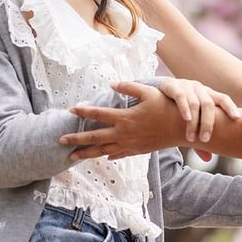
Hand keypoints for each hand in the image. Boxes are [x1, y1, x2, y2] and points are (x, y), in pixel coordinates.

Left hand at [62, 82, 231, 160]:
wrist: (182, 129)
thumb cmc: (166, 107)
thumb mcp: (149, 92)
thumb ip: (129, 87)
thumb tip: (112, 85)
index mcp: (124, 118)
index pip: (98, 115)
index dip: (83, 112)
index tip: (71, 110)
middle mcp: (124, 134)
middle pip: (95, 138)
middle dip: (76, 139)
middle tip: (60, 141)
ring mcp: (130, 145)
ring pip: (103, 151)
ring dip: (86, 153)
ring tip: (71, 156)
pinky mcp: (137, 151)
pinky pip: (118, 154)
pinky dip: (108, 155)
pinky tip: (102, 157)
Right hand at [157, 77, 239, 145]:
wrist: (157, 93)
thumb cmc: (178, 110)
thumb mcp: (191, 121)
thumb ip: (198, 137)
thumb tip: (208, 159)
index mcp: (208, 95)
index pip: (223, 98)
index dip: (230, 107)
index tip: (236, 119)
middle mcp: (199, 89)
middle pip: (209, 104)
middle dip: (208, 123)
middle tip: (205, 139)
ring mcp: (186, 86)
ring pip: (194, 103)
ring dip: (194, 122)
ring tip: (190, 138)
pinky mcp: (172, 86)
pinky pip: (180, 96)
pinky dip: (184, 108)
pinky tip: (186, 119)